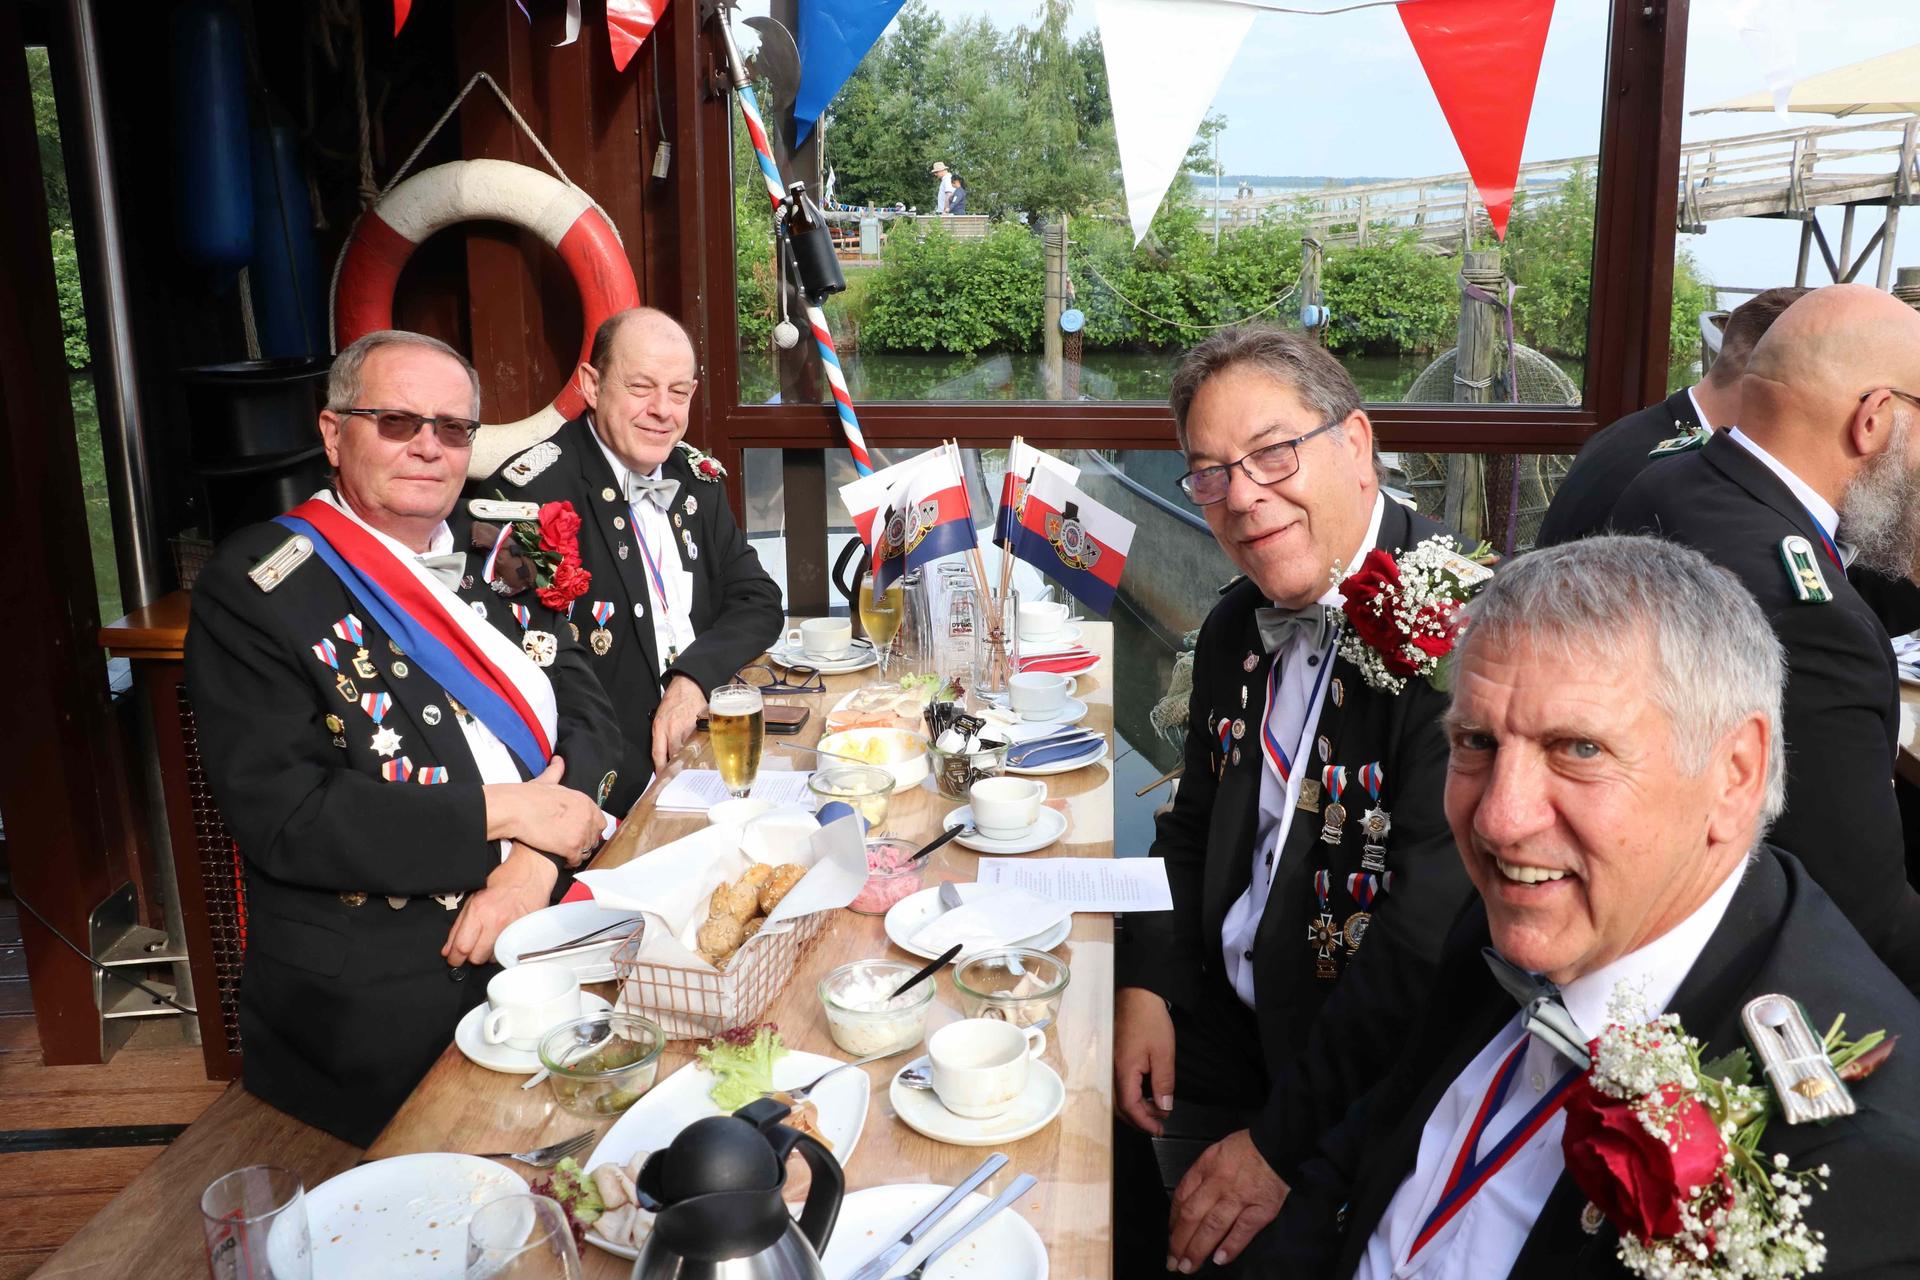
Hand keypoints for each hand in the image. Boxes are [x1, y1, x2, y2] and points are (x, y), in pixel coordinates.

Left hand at [441, 843, 558, 966]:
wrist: (530, 872)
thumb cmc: (503, 881)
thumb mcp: (474, 898)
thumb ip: (459, 926)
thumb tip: (448, 949)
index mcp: (479, 911)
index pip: (462, 947)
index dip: (454, 958)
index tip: (454, 959)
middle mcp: (495, 922)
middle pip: (477, 958)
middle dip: (471, 956)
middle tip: (472, 948)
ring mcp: (511, 928)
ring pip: (493, 958)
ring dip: (489, 953)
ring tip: (491, 939)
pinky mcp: (524, 932)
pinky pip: (509, 952)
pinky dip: (504, 950)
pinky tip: (503, 940)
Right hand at [483, 756, 603, 861]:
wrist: (516, 810)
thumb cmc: (528, 796)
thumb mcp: (547, 782)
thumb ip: (556, 772)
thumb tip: (559, 761)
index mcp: (584, 801)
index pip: (599, 820)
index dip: (589, 828)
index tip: (579, 832)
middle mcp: (587, 816)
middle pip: (595, 836)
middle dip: (585, 841)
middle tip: (572, 844)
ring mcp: (581, 832)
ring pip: (587, 849)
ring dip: (578, 852)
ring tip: (567, 853)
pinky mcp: (572, 847)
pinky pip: (577, 860)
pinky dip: (571, 862)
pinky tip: (563, 860)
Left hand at [651, 674, 706, 773]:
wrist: (688, 685)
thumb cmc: (674, 701)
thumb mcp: (660, 717)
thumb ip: (661, 735)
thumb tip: (664, 755)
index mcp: (659, 727)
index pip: (657, 754)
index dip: (660, 769)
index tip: (661, 778)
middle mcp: (672, 729)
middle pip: (673, 755)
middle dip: (676, 767)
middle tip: (678, 777)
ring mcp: (687, 728)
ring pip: (687, 750)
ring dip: (689, 759)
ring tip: (691, 768)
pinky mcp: (699, 725)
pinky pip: (699, 742)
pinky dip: (700, 749)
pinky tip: (702, 754)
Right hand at [1115, 985, 1175, 1135]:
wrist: (1138, 994)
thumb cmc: (1150, 1020)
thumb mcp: (1163, 1053)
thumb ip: (1163, 1083)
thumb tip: (1163, 1107)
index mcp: (1123, 1071)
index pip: (1130, 1107)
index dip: (1144, 1122)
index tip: (1159, 1130)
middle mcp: (1112, 1070)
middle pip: (1121, 1106)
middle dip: (1140, 1119)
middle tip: (1159, 1123)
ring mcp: (1111, 1064)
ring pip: (1119, 1096)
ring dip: (1137, 1107)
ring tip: (1157, 1108)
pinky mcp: (1115, 1058)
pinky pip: (1120, 1085)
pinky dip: (1133, 1095)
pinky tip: (1147, 1092)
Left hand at [1166, 1130, 1288, 1272]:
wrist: (1277, 1144)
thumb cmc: (1246, 1149)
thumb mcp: (1215, 1153)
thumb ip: (1200, 1178)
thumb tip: (1185, 1205)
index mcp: (1205, 1167)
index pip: (1181, 1197)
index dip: (1172, 1222)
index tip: (1170, 1237)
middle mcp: (1219, 1183)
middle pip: (1192, 1215)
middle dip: (1179, 1242)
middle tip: (1173, 1262)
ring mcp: (1240, 1196)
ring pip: (1213, 1226)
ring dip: (1198, 1249)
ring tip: (1188, 1266)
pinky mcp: (1262, 1208)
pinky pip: (1243, 1230)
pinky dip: (1231, 1246)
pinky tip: (1219, 1259)